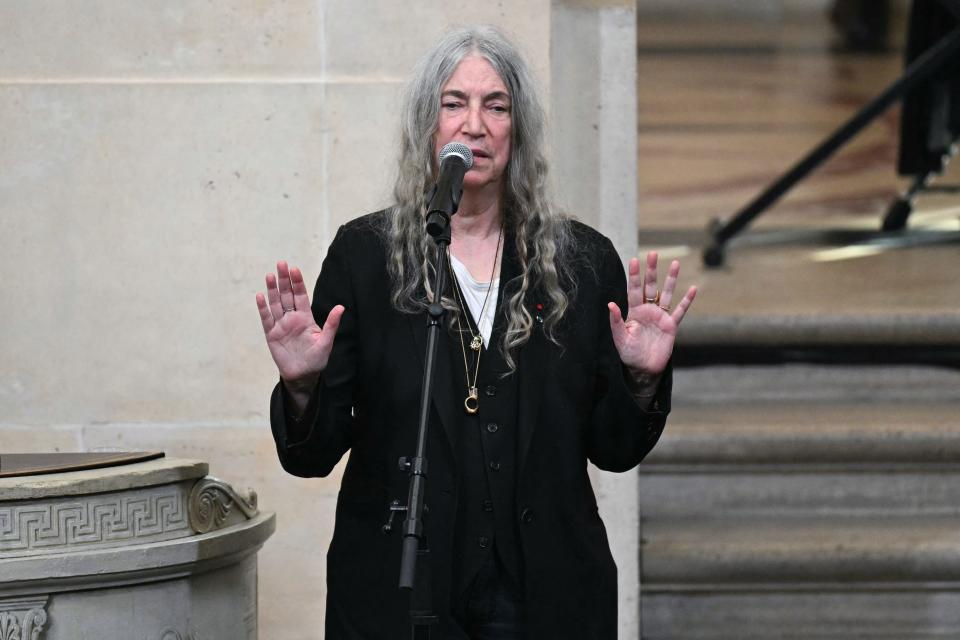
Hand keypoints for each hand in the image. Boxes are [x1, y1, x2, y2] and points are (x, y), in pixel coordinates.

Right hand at [256, 260, 344, 389]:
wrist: (303, 376)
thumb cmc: (317, 359)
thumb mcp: (326, 341)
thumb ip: (331, 324)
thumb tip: (341, 307)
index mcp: (306, 317)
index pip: (301, 296)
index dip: (297, 283)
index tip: (294, 269)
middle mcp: (292, 318)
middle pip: (286, 296)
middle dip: (284, 280)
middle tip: (281, 263)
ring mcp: (281, 325)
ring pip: (275, 304)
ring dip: (272, 290)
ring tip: (269, 275)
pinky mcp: (271, 335)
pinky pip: (266, 319)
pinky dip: (263, 308)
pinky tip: (260, 296)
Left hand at [607, 252, 696, 376]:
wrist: (643, 368)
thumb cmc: (628, 353)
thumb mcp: (619, 338)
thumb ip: (615, 321)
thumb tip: (610, 304)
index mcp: (634, 311)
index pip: (633, 289)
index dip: (634, 275)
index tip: (634, 260)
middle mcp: (648, 310)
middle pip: (650, 286)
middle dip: (651, 270)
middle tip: (653, 253)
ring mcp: (660, 317)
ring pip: (667, 294)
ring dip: (671, 279)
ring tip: (675, 264)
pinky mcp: (671, 326)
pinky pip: (680, 311)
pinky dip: (687, 301)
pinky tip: (693, 289)